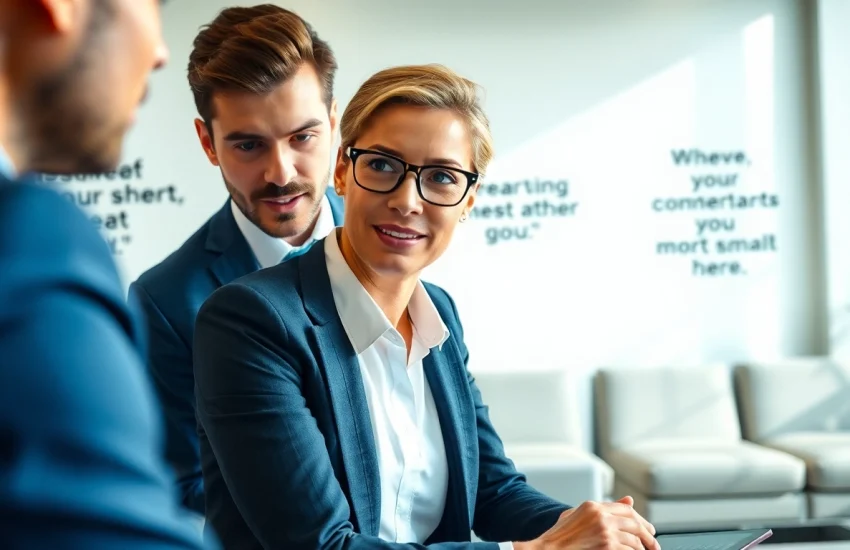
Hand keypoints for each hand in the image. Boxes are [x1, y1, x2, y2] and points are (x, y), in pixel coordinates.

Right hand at [514, 496, 659, 549]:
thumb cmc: (558, 538)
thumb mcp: (577, 516)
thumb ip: (602, 508)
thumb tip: (629, 500)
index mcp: (593, 506)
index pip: (626, 509)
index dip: (641, 520)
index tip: (648, 530)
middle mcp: (601, 515)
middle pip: (635, 523)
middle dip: (648, 536)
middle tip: (654, 545)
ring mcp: (605, 531)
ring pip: (635, 539)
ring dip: (641, 548)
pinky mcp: (608, 546)